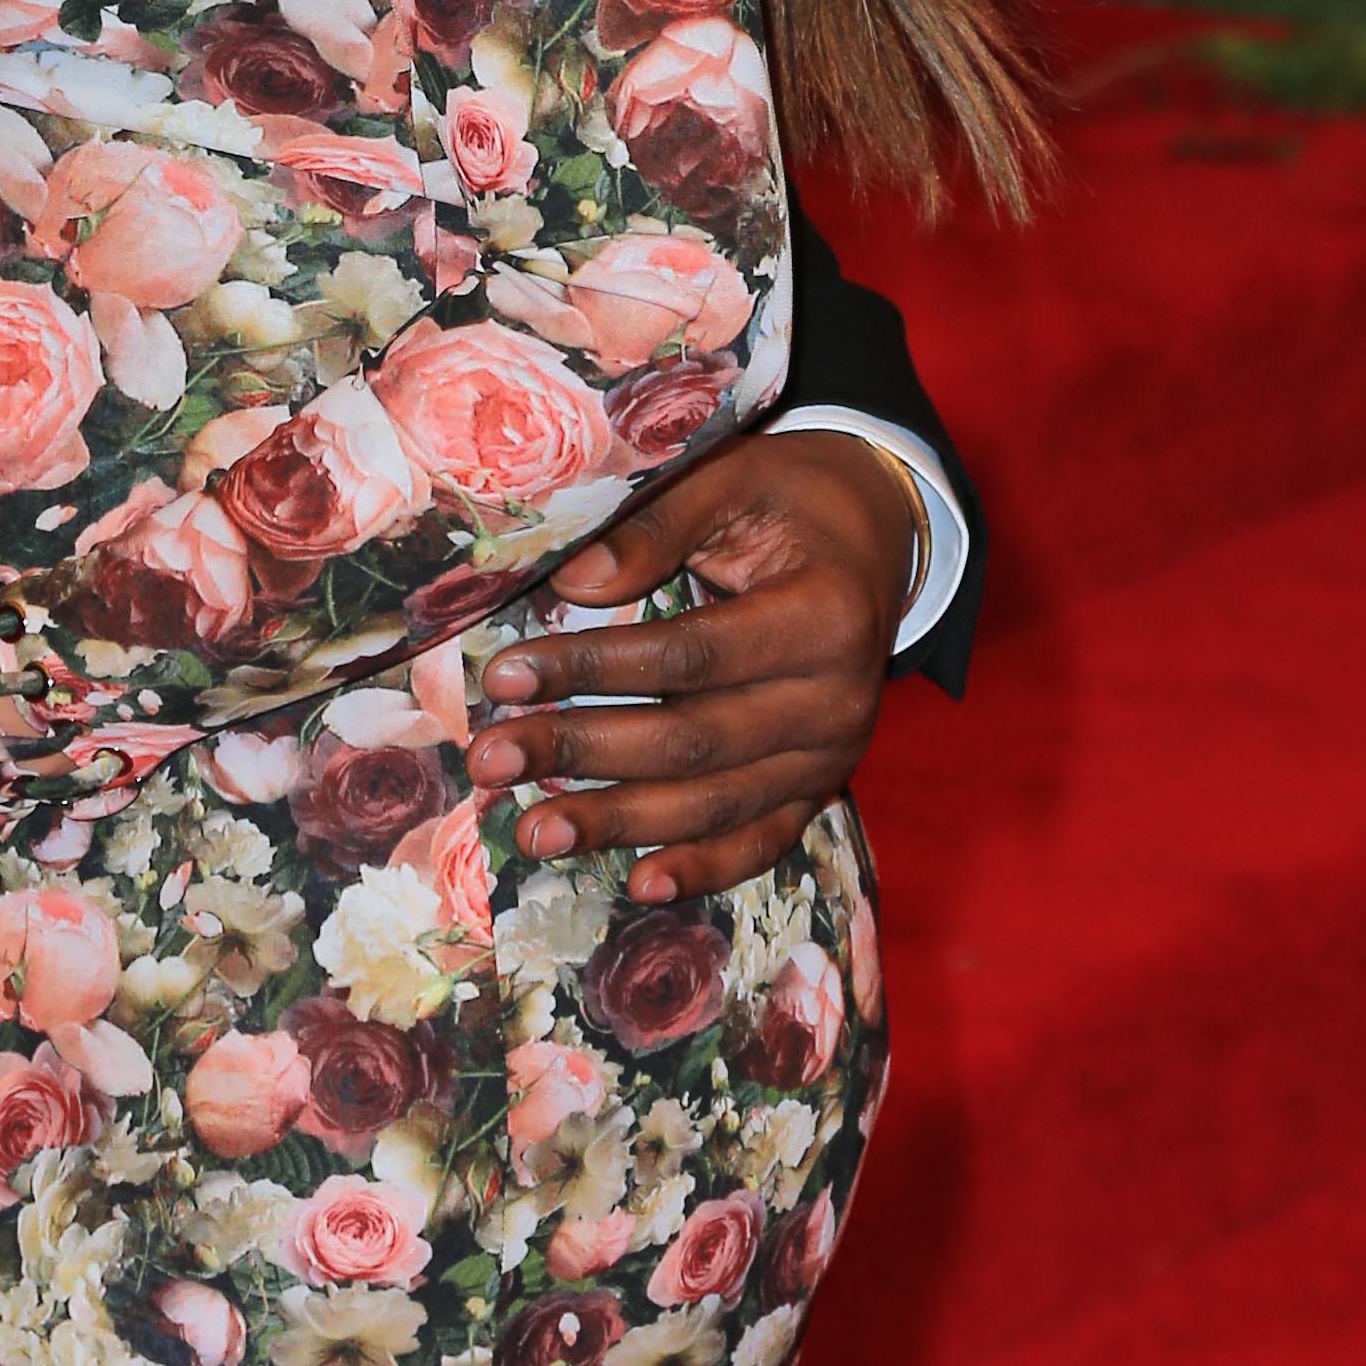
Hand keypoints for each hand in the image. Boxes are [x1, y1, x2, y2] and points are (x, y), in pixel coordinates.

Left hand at [465, 435, 919, 904]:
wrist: (876, 535)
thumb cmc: (793, 498)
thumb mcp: (733, 480)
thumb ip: (656, 527)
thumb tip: (570, 583)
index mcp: (823, 617)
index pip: (688, 655)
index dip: (592, 669)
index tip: (506, 675)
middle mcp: (837, 701)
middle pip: (692, 741)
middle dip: (582, 751)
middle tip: (489, 760)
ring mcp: (832, 755)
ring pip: (716, 804)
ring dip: (619, 823)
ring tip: (533, 831)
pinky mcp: (821, 786)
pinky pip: (761, 840)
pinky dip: (702, 868)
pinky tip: (638, 884)